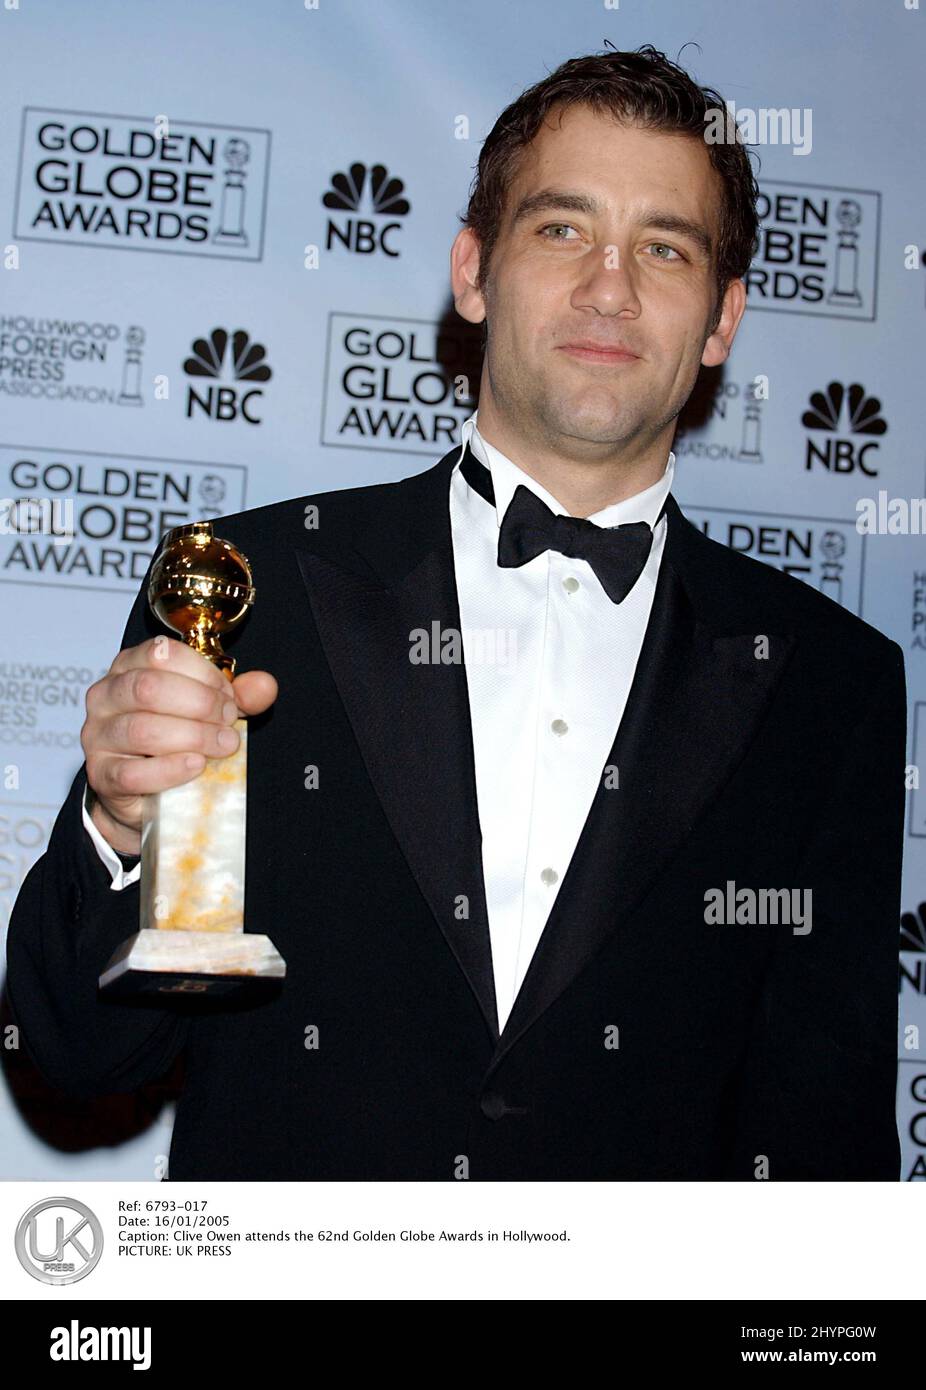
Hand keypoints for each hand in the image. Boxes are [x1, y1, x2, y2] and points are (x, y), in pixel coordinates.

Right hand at [81, 636, 277, 854]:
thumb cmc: (174, 740)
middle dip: (200, 704)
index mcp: (129, 667)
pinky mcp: (102, 776)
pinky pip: (133, 773)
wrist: (147, 793)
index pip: (162, 654)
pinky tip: (196, 766)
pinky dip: (171, 769)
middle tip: (227, 723)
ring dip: (192, 737)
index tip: (228, 696)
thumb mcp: (208, 710)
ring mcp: (98, 737)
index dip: (203, 674)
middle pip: (149, 688)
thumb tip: (265, 686)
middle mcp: (106, 696)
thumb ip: (236, 695)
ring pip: (142, 729)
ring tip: (221, 746)